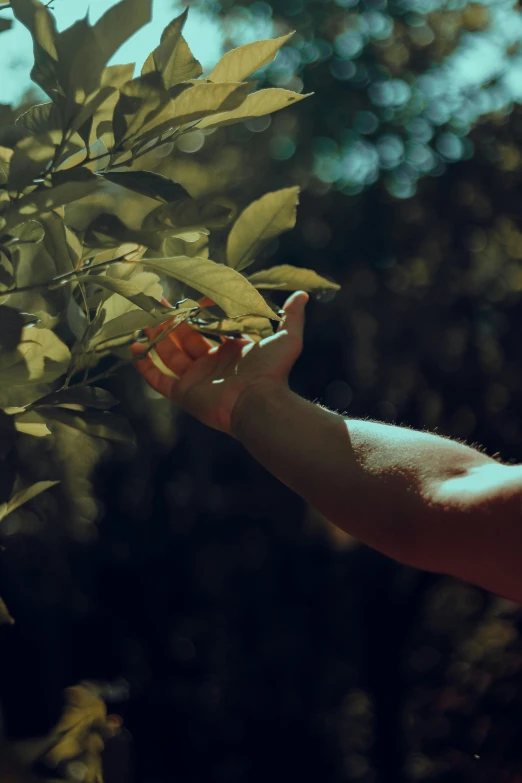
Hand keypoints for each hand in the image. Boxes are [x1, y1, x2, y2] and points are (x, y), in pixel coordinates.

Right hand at [131, 290, 308, 436]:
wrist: (258, 402)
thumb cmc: (272, 371)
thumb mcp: (286, 337)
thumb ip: (292, 316)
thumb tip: (303, 295)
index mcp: (232, 349)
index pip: (210, 327)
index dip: (197, 312)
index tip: (188, 296)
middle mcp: (211, 363)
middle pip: (184, 338)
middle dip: (169, 320)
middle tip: (155, 301)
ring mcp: (195, 379)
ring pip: (169, 354)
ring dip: (155, 336)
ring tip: (142, 317)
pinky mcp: (183, 393)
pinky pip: (158, 379)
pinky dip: (144, 365)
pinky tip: (133, 347)